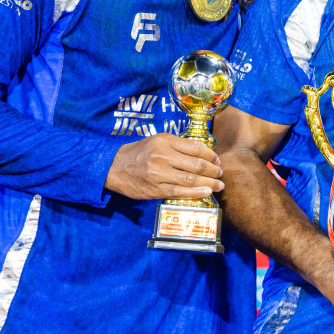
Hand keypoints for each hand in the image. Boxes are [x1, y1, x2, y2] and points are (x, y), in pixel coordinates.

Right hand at [106, 133, 223, 200]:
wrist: (113, 167)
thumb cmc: (138, 153)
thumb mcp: (156, 141)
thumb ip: (177, 145)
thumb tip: (203, 153)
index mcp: (165, 141)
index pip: (196, 147)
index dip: (211, 155)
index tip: (217, 160)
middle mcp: (162, 156)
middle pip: (197, 164)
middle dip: (213, 170)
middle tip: (220, 173)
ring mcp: (159, 173)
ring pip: (191, 179)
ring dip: (209, 183)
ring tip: (218, 185)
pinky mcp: (155, 189)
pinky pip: (179, 192)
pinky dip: (196, 193)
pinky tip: (206, 192)